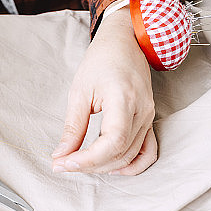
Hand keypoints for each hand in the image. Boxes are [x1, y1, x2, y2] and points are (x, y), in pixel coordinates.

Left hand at [51, 7, 157, 174]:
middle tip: (64, 163)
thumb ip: (72, 127)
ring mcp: (148, 116)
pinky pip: (148, 151)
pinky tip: (111, 167)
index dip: (87, 159)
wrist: (125, 43)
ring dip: (104, 166)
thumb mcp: (79, 91)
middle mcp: (141, 111)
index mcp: (123, 99)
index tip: (64, 163)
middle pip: (120, 153)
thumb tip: (61, 155)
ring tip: (80, 163)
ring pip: (130, 156)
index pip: (112, 142)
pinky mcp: (149, 120)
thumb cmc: (102, 60)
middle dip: (90, 165)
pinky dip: (131, 165)